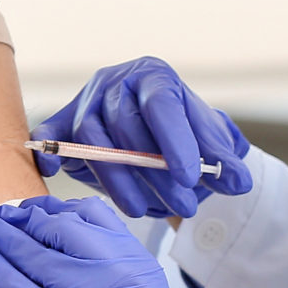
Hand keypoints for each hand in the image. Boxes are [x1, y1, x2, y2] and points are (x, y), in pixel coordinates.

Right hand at [35, 57, 251, 219]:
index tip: (191, 178)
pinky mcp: (62, 124)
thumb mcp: (209, 141)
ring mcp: (85, 102)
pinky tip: (55, 172)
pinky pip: (49, 136)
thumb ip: (223, 159)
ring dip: (118, 180)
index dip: (176, 142)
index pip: (162, 104)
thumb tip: (239, 181)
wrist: (155, 134)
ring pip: (92, 139)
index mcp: (153, 76)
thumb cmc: (182, 133)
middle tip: (183, 205)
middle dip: (155, 172)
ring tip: (146, 210)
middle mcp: (115, 83)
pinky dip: (49, 152)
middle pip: (127, 125)